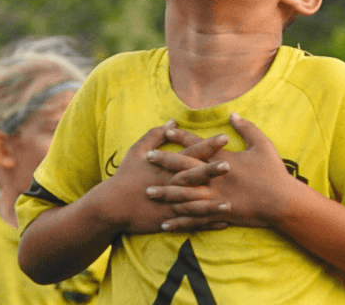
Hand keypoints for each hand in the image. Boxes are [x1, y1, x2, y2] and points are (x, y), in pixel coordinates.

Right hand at [100, 121, 228, 234]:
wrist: (112, 205)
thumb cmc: (126, 176)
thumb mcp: (137, 151)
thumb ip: (155, 135)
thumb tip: (172, 122)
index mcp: (166, 166)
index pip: (190, 152)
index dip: (207, 145)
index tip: (224, 138)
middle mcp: (170, 183)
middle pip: (194, 176)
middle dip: (213, 170)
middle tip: (232, 165)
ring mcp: (170, 202)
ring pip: (195, 202)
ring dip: (213, 203)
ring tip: (231, 203)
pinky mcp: (169, 218)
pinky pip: (191, 221)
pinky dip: (207, 222)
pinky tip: (223, 222)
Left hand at [146, 112, 297, 230]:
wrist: (283, 202)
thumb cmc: (274, 172)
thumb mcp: (262, 144)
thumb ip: (246, 128)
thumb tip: (233, 113)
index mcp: (224, 160)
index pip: (198, 145)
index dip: (181, 137)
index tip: (166, 130)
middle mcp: (215, 178)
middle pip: (184, 168)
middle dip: (164, 161)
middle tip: (147, 157)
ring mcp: (216, 197)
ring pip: (185, 195)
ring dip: (165, 193)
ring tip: (148, 190)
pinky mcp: (219, 214)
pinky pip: (195, 219)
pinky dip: (180, 221)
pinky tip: (165, 223)